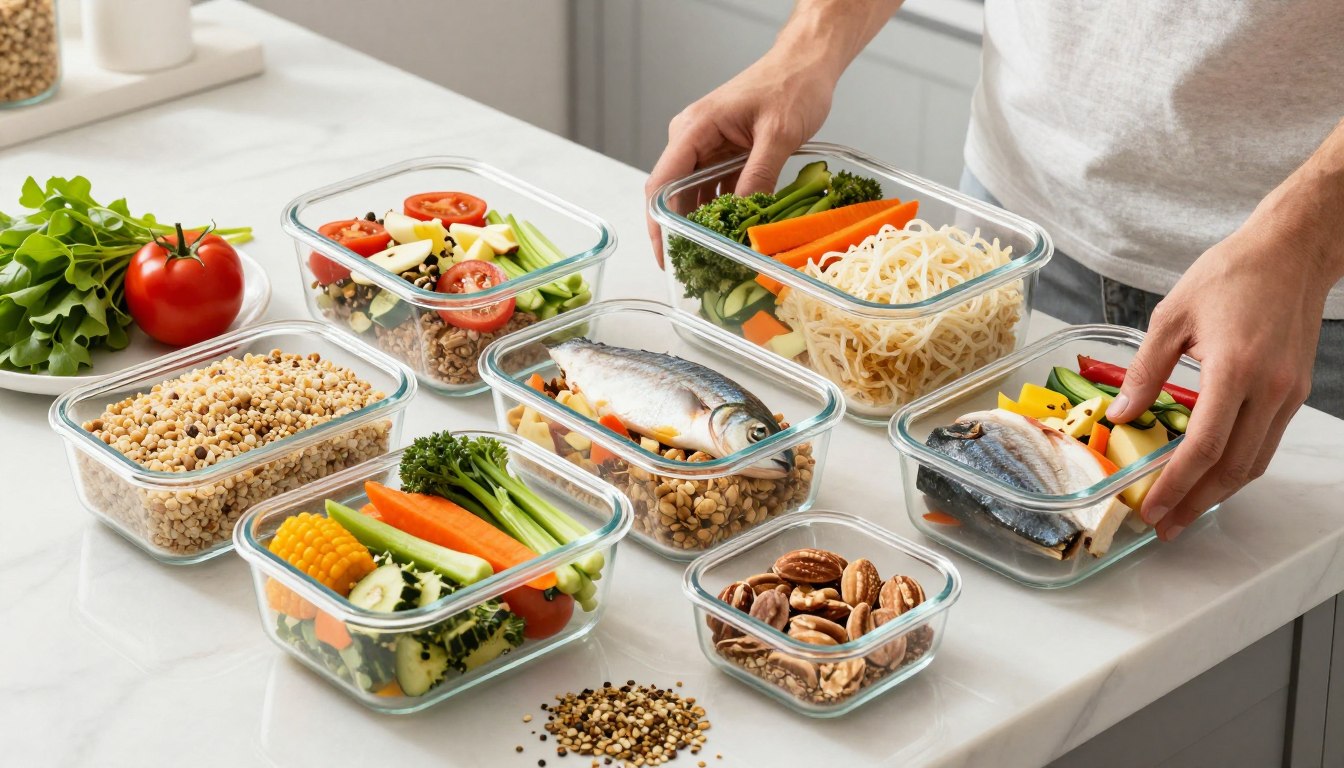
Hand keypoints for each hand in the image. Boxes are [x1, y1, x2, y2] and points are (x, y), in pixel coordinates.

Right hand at [643, 45, 838, 265]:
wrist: (807, 62)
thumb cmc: (792, 85)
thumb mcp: (778, 134)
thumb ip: (758, 176)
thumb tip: (742, 217)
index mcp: (693, 129)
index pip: (661, 184)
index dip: (658, 225)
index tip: (665, 257)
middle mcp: (692, 138)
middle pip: (674, 194)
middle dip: (681, 231)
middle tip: (695, 268)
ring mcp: (708, 146)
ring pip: (696, 195)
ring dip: (704, 225)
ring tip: (715, 257)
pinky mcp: (725, 153)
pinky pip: (717, 189)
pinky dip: (724, 212)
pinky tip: (734, 234)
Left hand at [1108, 199, 1340, 540]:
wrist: (1292, 251)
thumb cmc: (1231, 274)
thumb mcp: (1171, 316)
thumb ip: (1144, 371)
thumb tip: (1121, 415)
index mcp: (1235, 369)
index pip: (1204, 446)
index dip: (1176, 484)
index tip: (1152, 508)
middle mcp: (1269, 388)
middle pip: (1233, 467)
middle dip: (1196, 503)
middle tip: (1164, 526)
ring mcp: (1287, 393)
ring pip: (1255, 461)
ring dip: (1218, 492)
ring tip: (1184, 510)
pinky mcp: (1295, 391)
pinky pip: (1265, 442)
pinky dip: (1237, 465)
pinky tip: (1210, 473)